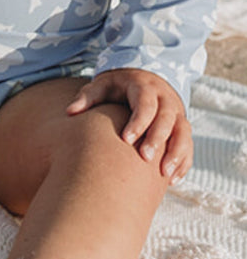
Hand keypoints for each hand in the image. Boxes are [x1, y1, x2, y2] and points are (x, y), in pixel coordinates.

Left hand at [66, 67, 191, 181]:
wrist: (143, 79)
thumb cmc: (117, 86)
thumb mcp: (102, 85)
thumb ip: (87, 97)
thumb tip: (69, 112)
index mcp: (145, 88)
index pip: (145, 105)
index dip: (138, 122)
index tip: (125, 140)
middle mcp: (165, 100)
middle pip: (167, 119)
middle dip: (157, 139)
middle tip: (145, 158)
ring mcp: (177, 113)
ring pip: (183, 132)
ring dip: (177, 153)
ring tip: (164, 174)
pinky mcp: (182, 126)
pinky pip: (188, 144)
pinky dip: (184, 161)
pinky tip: (173, 178)